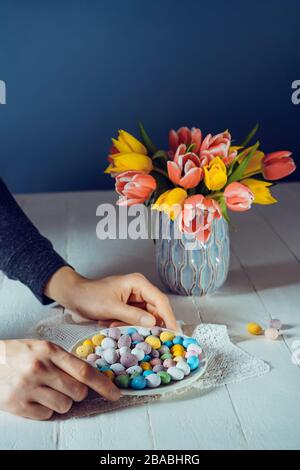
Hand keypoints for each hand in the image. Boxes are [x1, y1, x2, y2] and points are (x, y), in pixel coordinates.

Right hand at [0, 339, 120, 419]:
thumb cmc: (19, 354)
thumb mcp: (43, 348)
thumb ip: (65, 360)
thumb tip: (92, 376)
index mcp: (50, 351)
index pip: (84, 371)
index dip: (103, 385)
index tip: (115, 392)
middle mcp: (40, 368)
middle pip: (78, 391)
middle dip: (78, 393)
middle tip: (67, 386)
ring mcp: (29, 388)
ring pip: (64, 405)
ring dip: (62, 401)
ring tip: (47, 390)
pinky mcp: (19, 405)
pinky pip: (47, 415)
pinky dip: (46, 409)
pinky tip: (35, 397)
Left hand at [45, 268, 177, 329]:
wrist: (73, 296)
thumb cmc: (90, 296)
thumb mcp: (111, 307)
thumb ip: (132, 315)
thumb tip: (153, 323)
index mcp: (138, 283)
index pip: (160, 301)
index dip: (169, 317)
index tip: (175, 332)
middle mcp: (140, 290)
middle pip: (155, 310)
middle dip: (150, 325)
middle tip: (151, 339)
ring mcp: (134, 300)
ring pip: (145, 318)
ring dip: (135, 326)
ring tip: (116, 325)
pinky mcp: (128, 309)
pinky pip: (136, 321)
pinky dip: (128, 326)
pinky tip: (114, 325)